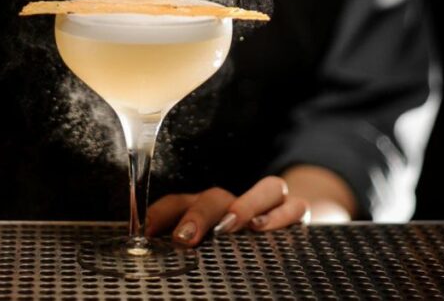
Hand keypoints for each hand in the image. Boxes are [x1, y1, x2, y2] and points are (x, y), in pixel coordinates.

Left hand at [146, 172, 354, 246]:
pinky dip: (281, 215)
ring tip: (230, 227)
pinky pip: (296, 206)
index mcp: (208, 211)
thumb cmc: (241, 247)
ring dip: (245, 205)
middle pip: (217, 196)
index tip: (146, 234)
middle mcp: (237, 203)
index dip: (160, 214)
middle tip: (185, 239)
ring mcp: (270, 206)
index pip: (179, 202)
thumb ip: (189, 250)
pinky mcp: (298, 214)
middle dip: (199, 214)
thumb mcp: (212, 248)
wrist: (289, 231)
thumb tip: (154, 254)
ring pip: (265, 188)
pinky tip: (264, 229)